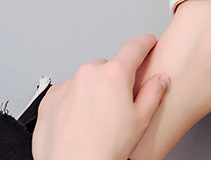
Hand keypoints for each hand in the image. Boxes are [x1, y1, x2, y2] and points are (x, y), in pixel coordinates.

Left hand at [32, 34, 169, 159]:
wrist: (73, 170)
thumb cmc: (105, 150)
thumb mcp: (141, 120)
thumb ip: (154, 93)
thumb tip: (160, 80)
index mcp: (115, 74)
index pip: (135, 47)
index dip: (146, 42)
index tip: (148, 42)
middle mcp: (89, 73)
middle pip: (108, 66)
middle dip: (115, 79)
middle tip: (118, 103)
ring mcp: (67, 85)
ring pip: (86, 79)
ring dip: (93, 90)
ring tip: (97, 117)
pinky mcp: (50, 98)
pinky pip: (67, 91)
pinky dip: (74, 100)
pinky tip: (80, 120)